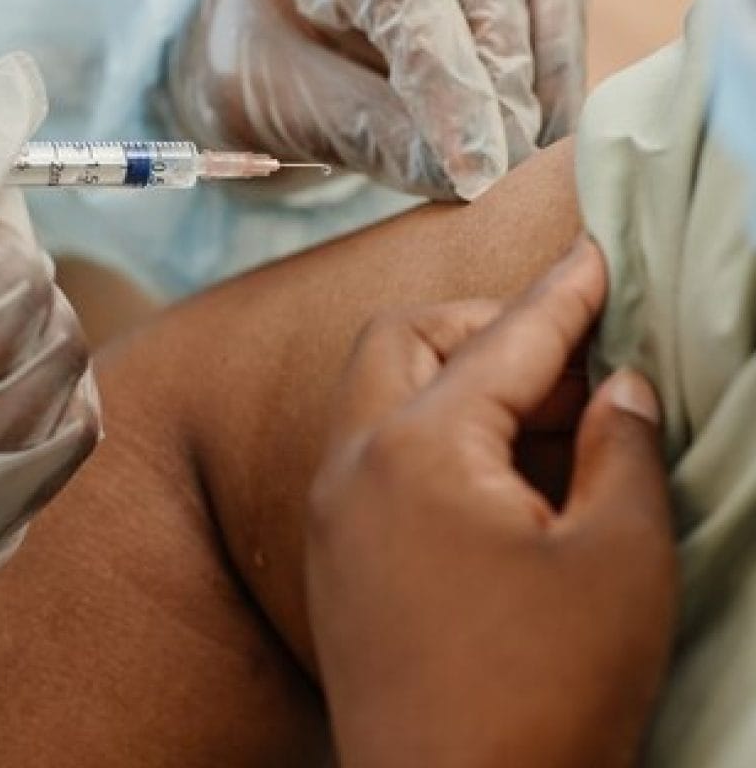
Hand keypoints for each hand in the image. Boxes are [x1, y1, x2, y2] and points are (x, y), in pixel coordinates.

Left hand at [168, 0, 585, 198]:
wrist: (246, 32)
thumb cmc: (247, 73)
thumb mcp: (272, 111)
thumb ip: (364, 132)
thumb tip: (471, 176)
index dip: (446, 86)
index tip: (477, 173)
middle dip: (506, 77)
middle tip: (507, 169)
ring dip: (547, 66)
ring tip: (528, 152)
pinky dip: (554, 55)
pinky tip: (537, 117)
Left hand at [306, 240, 677, 767]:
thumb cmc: (543, 696)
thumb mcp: (617, 563)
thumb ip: (621, 451)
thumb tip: (620, 388)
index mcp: (417, 447)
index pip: (505, 341)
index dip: (564, 295)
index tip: (597, 256)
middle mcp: (352, 461)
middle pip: (406, 338)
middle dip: (485, 328)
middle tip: (567, 364)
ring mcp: (331, 507)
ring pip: (380, 390)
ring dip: (456, 380)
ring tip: (543, 424)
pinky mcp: (332, 552)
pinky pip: (374, 451)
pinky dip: (432, 435)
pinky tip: (495, 479)